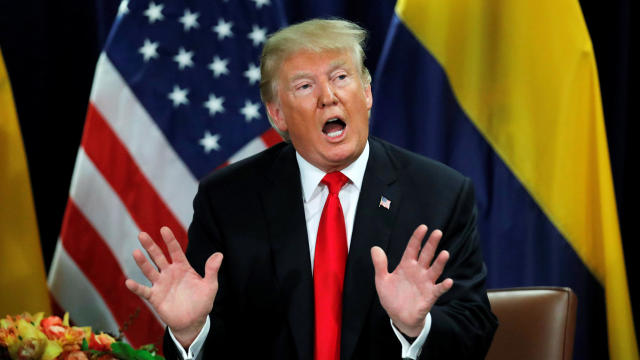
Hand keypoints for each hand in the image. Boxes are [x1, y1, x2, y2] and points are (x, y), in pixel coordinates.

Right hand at [125, 226, 222, 347]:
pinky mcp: (155, 297)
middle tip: (142, 234)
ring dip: (142, 262)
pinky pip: (144, 291)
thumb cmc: (202, 302)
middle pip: (158, 257)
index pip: (175, 251)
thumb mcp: (210, 286)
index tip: (164, 229)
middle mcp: (169, 273)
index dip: (170, 240)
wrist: (193, 321)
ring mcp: (161, 284)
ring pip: (149, 271)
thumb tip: (219, 254)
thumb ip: (212, 270)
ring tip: (135, 252)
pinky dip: (136, 287)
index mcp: (182, 268)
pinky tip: (128, 282)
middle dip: (151, 246)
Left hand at [371, 225, 452, 336]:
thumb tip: (375, 248)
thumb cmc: (391, 297)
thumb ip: (380, 264)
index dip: (417, 238)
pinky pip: (438, 290)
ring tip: (445, 253)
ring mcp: (425, 283)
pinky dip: (444, 286)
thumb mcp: (382, 280)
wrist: (398, 317)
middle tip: (437, 232)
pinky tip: (448, 281)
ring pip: (434, 270)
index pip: (413, 248)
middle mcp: (418, 271)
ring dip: (440, 262)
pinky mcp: (430, 296)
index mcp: (406, 265)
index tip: (423, 227)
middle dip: (431, 244)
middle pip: (426, 255)